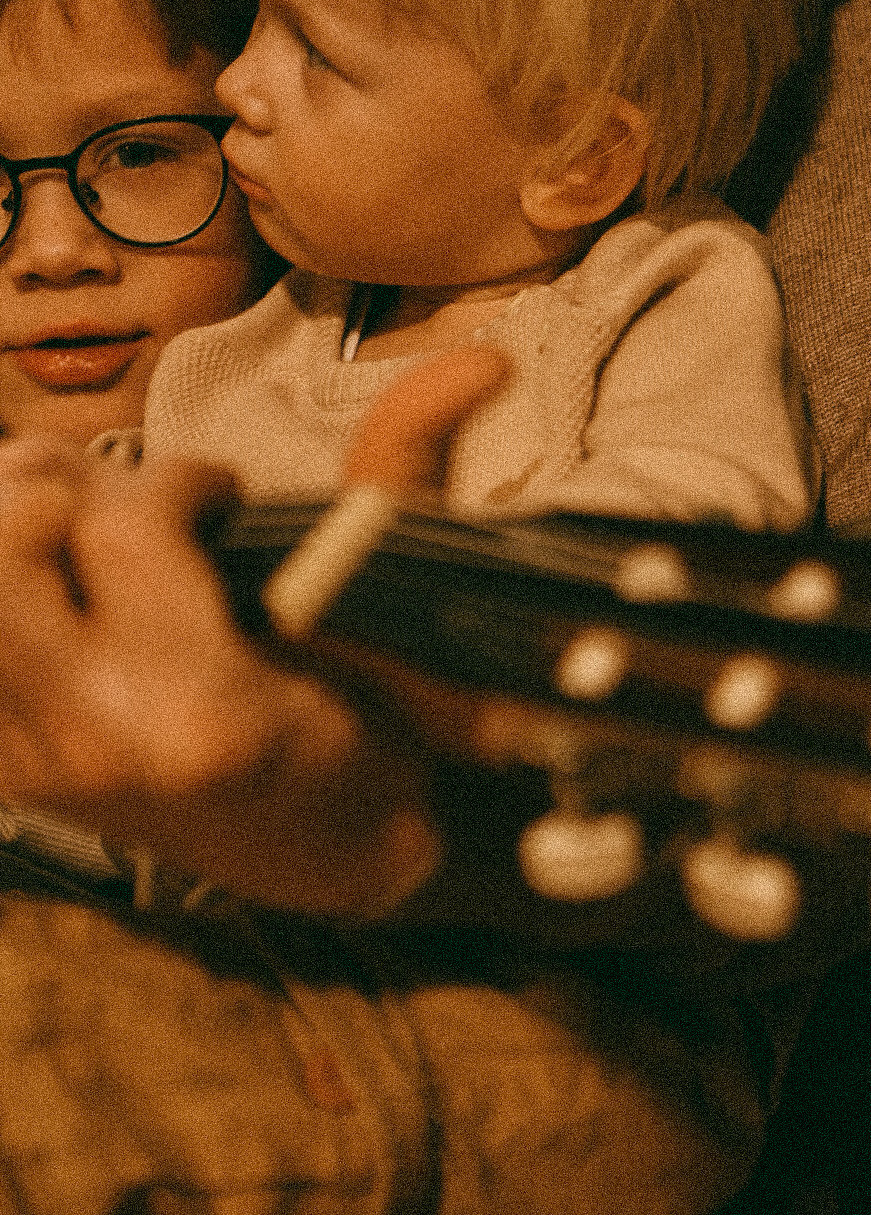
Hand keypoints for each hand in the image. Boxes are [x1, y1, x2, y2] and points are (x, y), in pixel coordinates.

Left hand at [0, 348, 508, 913]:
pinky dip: (9, 595)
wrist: (334, 856)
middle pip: (12, 537)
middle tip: (128, 501)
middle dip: (63, 489)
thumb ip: (403, 471)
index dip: (177, 479)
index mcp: (201, 708)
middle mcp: (96, 739)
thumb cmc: (375, 734)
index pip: (128, 526)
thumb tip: (479, 357)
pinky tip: (48, 587)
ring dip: (13, 532)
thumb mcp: (396, 610)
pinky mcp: (11, 774)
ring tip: (74, 532)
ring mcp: (37, 767)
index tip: (222, 496)